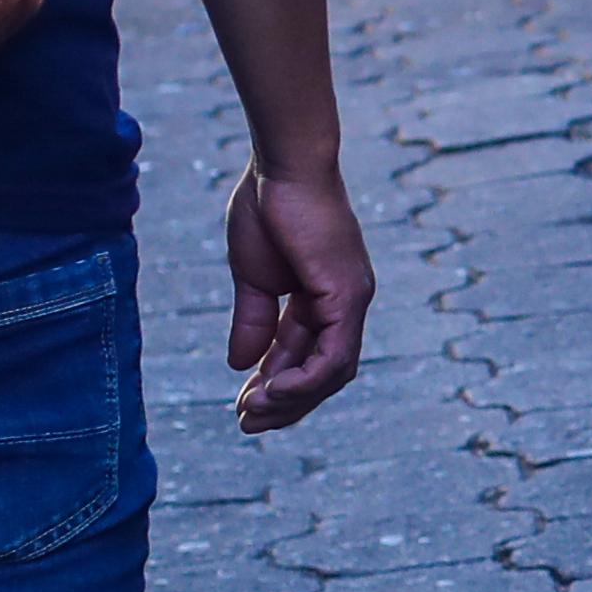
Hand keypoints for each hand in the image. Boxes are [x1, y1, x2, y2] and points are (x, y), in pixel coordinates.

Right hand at [222, 166, 373, 433]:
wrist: (281, 167)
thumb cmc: (268, 208)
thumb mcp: (254, 279)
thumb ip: (253, 322)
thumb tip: (239, 364)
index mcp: (324, 299)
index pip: (307, 357)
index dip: (276, 386)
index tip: (243, 406)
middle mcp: (345, 304)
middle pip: (324, 373)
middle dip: (285, 404)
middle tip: (246, 424)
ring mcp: (351, 300)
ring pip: (333, 372)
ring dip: (292, 399)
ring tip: (253, 412)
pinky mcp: (347, 294)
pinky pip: (334, 355)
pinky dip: (306, 380)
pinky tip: (272, 391)